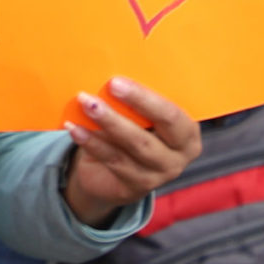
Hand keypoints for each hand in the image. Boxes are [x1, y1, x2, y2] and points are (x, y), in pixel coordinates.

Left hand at [63, 78, 200, 226]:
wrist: (117, 174)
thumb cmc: (135, 131)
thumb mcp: (144, 116)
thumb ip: (138, 101)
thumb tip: (112, 76)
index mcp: (187, 133)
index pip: (171, 115)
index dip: (144, 99)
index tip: (116, 82)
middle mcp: (179, 156)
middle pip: (151, 134)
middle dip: (124, 111)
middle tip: (100, 90)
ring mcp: (159, 175)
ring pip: (131, 147)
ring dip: (105, 123)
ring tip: (84, 103)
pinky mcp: (136, 187)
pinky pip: (112, 160)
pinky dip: (91, 142)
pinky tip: (75, 127)